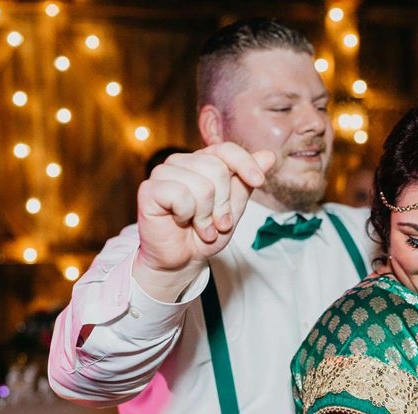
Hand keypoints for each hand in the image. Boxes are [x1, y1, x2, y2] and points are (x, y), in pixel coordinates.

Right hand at [136, 143, 275, 272]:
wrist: (182, 260)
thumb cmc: (205, 233)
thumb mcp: (233, 208)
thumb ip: (246, 181)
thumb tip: (269, 155)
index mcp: (201, 162)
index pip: (225, 149)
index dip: (245, 163)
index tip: (258, 181)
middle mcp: (181, 162)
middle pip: (217, 170)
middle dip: (223, 204)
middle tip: (217, 223)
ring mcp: (162, 173)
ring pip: (202, 186)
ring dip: (206, 215)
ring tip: (200, 227)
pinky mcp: (149, 189)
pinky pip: (181, 195)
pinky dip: (187, 215)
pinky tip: (181, 222)